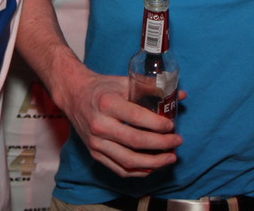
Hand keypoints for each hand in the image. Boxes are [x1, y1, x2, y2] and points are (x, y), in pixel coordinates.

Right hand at [56, 70, 183, 176]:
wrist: (74, 95)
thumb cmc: (102, 87)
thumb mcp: (124, 82)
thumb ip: (152, 89)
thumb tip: (180, 95)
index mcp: (107, 103)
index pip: (137, 117)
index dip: (158, 124)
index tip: (172, 126)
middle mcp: (100, 125)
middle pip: (136, 142)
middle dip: (161, 144)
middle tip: (177, 142)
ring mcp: (96, 142)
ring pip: (129, 160)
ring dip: (154, 162)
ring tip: (170, 157)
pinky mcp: (94, 154)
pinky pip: (119, 168)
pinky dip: (138, 171)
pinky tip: (153, 166)